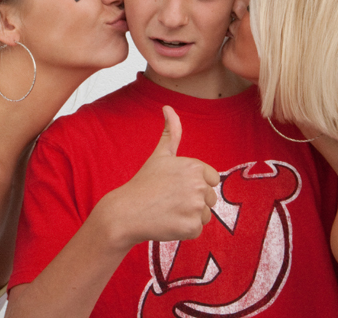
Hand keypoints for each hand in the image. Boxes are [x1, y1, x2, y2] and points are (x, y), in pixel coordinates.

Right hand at [97, 106, 219, 248]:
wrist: (126, 212)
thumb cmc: (144, 183)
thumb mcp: (160, 155)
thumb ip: (171, 132)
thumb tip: (168, 107)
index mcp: (195, 167)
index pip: (212, 180)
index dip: (194, 185)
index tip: (176, 187)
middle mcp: (198, 185)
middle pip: (210, 199)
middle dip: (192, 202)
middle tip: (169, 200)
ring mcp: (195, 207)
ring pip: (205, 216)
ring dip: (189, 217)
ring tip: (168, 211)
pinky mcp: (191, 227)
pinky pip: (196, 230)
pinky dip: (184, 230)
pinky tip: (167, 222)